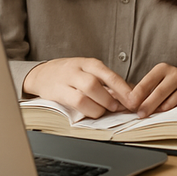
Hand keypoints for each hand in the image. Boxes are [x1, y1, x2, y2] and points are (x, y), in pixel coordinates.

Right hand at [22, 57, 136, 117]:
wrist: (42, 73)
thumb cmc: (71, 74)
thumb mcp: (88, 71)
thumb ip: (106, 82)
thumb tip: (129, 94)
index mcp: (90, 63)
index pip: (110, 75)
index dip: (123, 89)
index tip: (134, 100)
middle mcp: (78, 70)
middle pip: (97, 83)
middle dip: (112, 98)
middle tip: (122, 107)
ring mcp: (67, 80)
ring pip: (86, 93)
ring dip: (100, 105)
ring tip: (107, 110)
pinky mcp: (58, 92)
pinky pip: (75, 102)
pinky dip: (87, 109)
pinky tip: (93, 112)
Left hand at [126, 64, 176, 116]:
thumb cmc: (169, 88)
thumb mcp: (157, 84)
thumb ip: (144, 92)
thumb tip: (128, 104)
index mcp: (161, 69)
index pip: (147, 82)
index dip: (137, 94)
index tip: (130, 104)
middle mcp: (174, 73)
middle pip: (159, 92)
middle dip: (147, 105)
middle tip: (139, 115)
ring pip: (170, 100)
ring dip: (159, 111)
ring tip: (150, 117)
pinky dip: (171, 112)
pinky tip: (165, 116)